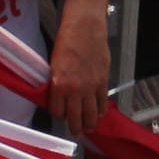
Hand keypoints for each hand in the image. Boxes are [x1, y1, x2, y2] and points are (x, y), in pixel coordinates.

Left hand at [49, 9, 109, 131]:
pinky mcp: (103, 82)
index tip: (61, 113)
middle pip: (75, 119)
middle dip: (75, 128)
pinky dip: (101, 111)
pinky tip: (100, 113)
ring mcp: (91, 87)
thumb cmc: (66, 41)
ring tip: (89, 127)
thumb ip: (58, 83)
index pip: (58, 112)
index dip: (59, 114)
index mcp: (59, 85)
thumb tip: (60, 97)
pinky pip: (103, 103)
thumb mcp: (54, 63)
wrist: (85, 27)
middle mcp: (75, 90)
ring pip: (91, 116)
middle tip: (76, 131)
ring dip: (90, 125)